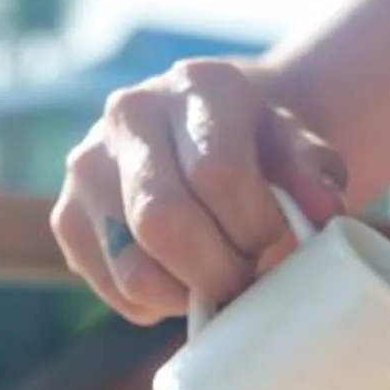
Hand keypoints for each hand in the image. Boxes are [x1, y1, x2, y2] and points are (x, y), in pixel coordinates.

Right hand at [48, 58, 349, 324]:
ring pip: (133, 269)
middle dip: (218, 272)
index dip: (254, 227)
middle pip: (162, 222)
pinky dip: (157, 303)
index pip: (216, 173)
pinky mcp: (66, 217)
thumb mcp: (299, 148)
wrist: (206, 133)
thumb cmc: (261, 148)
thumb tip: (323, 213)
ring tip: (217, 278)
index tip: (276, 242)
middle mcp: (129, 115)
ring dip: (187, 295)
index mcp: (197, 86)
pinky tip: (182, 277)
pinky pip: (113, 289)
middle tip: (247, 277)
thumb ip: (315, 175)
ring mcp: (87, 166)